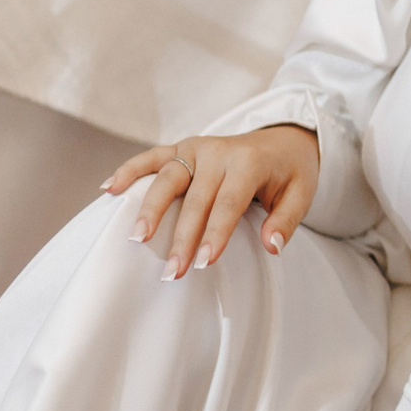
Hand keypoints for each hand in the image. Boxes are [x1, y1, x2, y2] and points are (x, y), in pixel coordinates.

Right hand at [104, 124, 319, 279]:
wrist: (284, 138)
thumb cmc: (290, 172)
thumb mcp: (302, 193)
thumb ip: (286, 220)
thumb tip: (271, 246)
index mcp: (249, 162)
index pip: (228, 203)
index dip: (215, 234)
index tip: (203, 263)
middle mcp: (219, 151)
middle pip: (195, 198)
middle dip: (182, 237)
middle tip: (171, 272)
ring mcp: (197, 147)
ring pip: (168, 178)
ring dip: (150, 208)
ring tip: (136, 237)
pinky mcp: (181, 147)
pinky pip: (151, 157)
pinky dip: (130, 170)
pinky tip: (109, 189)